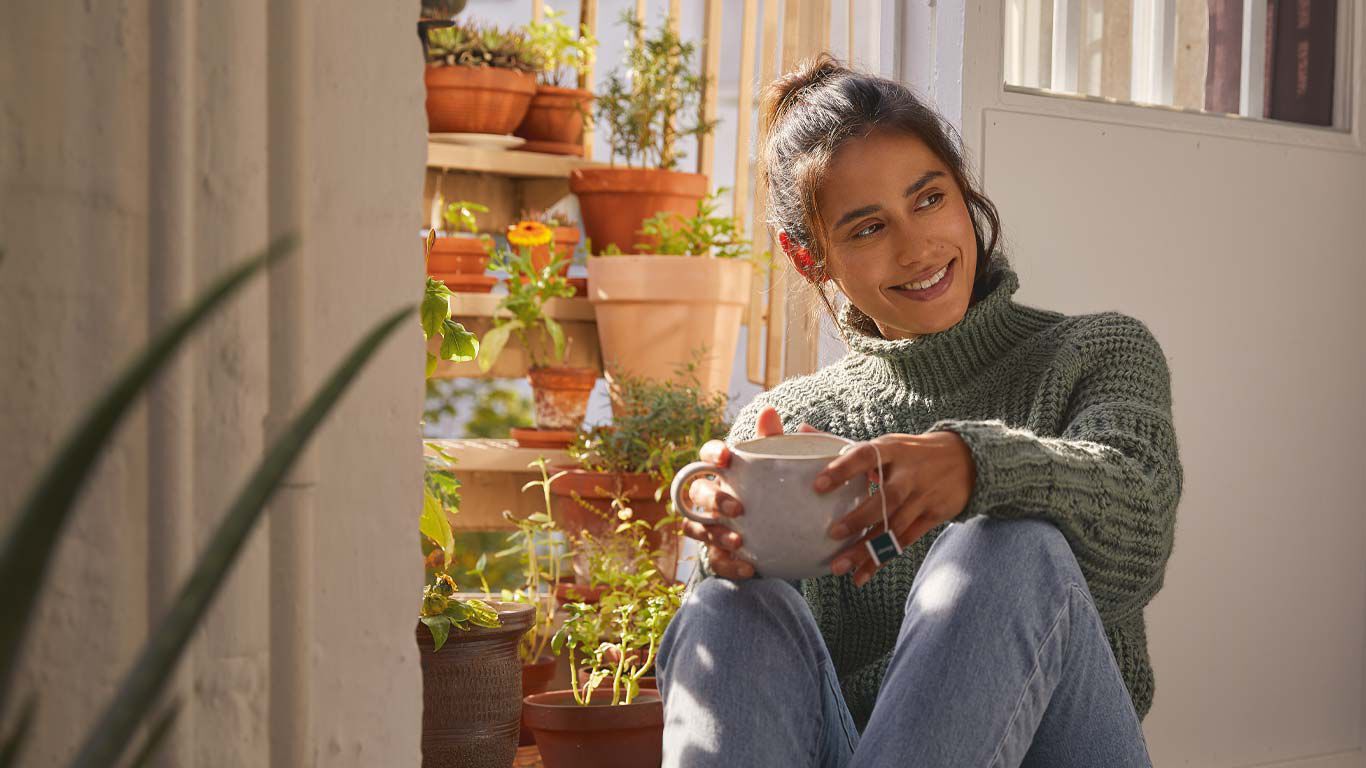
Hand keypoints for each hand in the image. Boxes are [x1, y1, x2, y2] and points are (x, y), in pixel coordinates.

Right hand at [679, 406, 791, 580]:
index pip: (705, 457)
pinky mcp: (718, 554)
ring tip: (740, 542)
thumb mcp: (778, 467)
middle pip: (695, 493)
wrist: (785, 533)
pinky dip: (729, 565)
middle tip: (737, 508)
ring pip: (695, 527)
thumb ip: (774, 442)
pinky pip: (714, 561)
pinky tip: (749, 568)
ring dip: (715, 534)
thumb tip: (770, 411)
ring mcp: (710, 527)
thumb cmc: (773, 490)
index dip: (711, 455)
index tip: (727, 457)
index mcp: (721, 473)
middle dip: (712, 500)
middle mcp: (709, 498)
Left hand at [815, 431, 975, 586]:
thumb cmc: (910, 453)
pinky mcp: (933, 516)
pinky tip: (862, 575)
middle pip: (887, 498)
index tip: (818, 484)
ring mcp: (923, 496)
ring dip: (867, 549)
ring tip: (840, 566)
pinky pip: (905, 541)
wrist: (965, 460)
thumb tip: (803, 429)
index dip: (842, 469)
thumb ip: (843, 442)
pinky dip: (883, 559)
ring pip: (895, 526)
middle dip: (860, 517)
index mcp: (892, 450)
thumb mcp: (885, 443)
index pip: (865, 455)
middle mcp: (909, 474)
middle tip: (832, 533)